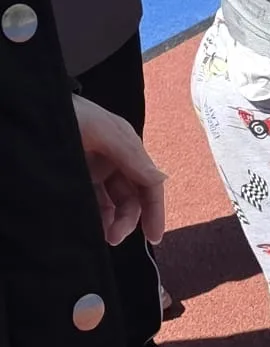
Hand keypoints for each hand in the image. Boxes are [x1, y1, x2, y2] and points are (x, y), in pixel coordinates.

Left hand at [74, 96, 166, 244]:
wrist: (33, 109)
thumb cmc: (69, 113)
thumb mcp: (103, 130)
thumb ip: (131, 154)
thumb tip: (159, 179)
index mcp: (127, 147)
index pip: (148, 183)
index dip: (154, 209)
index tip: (154, 236)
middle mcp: (114, 161)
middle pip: (131, 198)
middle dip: (127, 219)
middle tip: (114, 238)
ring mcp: (94, 171)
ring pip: (112, 204)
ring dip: (111, 221)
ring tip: (102, 236)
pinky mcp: (76, 179)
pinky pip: (91, 202)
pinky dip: (95, 216)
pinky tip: (92, 226)